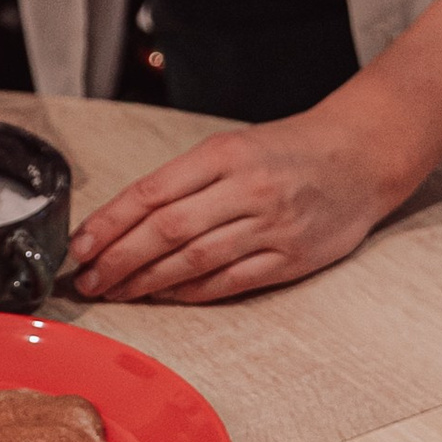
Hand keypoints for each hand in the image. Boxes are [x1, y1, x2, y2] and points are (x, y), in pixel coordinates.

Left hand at [65, 97, 406, 303]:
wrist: (361, 156)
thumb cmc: (290, 150)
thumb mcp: (233, 146)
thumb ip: (185, 180)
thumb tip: (126, 219)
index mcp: (225, 154)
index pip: (152, 192)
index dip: (109, 223)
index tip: (80, 245)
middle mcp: (247, 189)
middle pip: (167, 230)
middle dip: (119, 259)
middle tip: (87, 278)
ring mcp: (271, 226)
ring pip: (195, 260)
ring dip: (147, 281)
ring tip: (116, 291)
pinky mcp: (292, 258)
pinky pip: (231, 281)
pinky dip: (192, 291)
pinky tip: (164, 295)